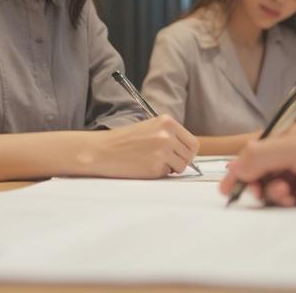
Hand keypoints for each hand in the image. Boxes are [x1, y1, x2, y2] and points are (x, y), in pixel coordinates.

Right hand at [83, 115, 198, 178]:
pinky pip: (167, 174)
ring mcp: (162, 151)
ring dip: (170, 168)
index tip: (180, 155)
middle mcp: (167, 135)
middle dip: (181, 161)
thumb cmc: (123, 140)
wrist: (102, 150)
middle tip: (166, 162)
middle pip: (190, 155)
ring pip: (182, 166)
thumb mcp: (150, 127)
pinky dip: (158, 173)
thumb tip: (188, 152)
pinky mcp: (155, 167)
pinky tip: (144, 166)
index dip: (187, 152)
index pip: (193, 142)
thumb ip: (170, 135)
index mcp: (167, 122)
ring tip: (152, 162)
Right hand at [219, 122, 295, 207]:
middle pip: (261, 174)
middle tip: (262, 193)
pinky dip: (289, 202)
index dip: (239, 171)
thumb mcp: (295, 148)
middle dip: (259, 184)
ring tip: (288, 195)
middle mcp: (292, 155)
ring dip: (275, 194)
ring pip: (275, 189)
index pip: (253, 154)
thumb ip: (261, 156)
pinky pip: (290, 201)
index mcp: (286, 138)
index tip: (227, 189)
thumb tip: (234, 167)